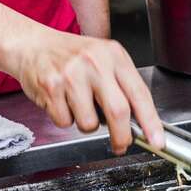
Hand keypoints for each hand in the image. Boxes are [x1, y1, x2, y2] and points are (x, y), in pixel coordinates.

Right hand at [9, 28, 164, 154]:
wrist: (32, 45)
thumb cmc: (71, 56)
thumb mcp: (103, 60)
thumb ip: (121, 86)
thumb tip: (139, 123)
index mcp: (114, 55)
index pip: (139, 93)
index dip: (150, 121)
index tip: (157, 140)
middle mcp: (95, 62)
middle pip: (118, 111)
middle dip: (122, 136)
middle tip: (120, 145)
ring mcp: (72, 74)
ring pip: (89, 123)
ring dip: (86, 124)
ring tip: (78, 105)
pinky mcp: (51, 86)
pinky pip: (65, 122)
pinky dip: (64, 119)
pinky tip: (61, 101)